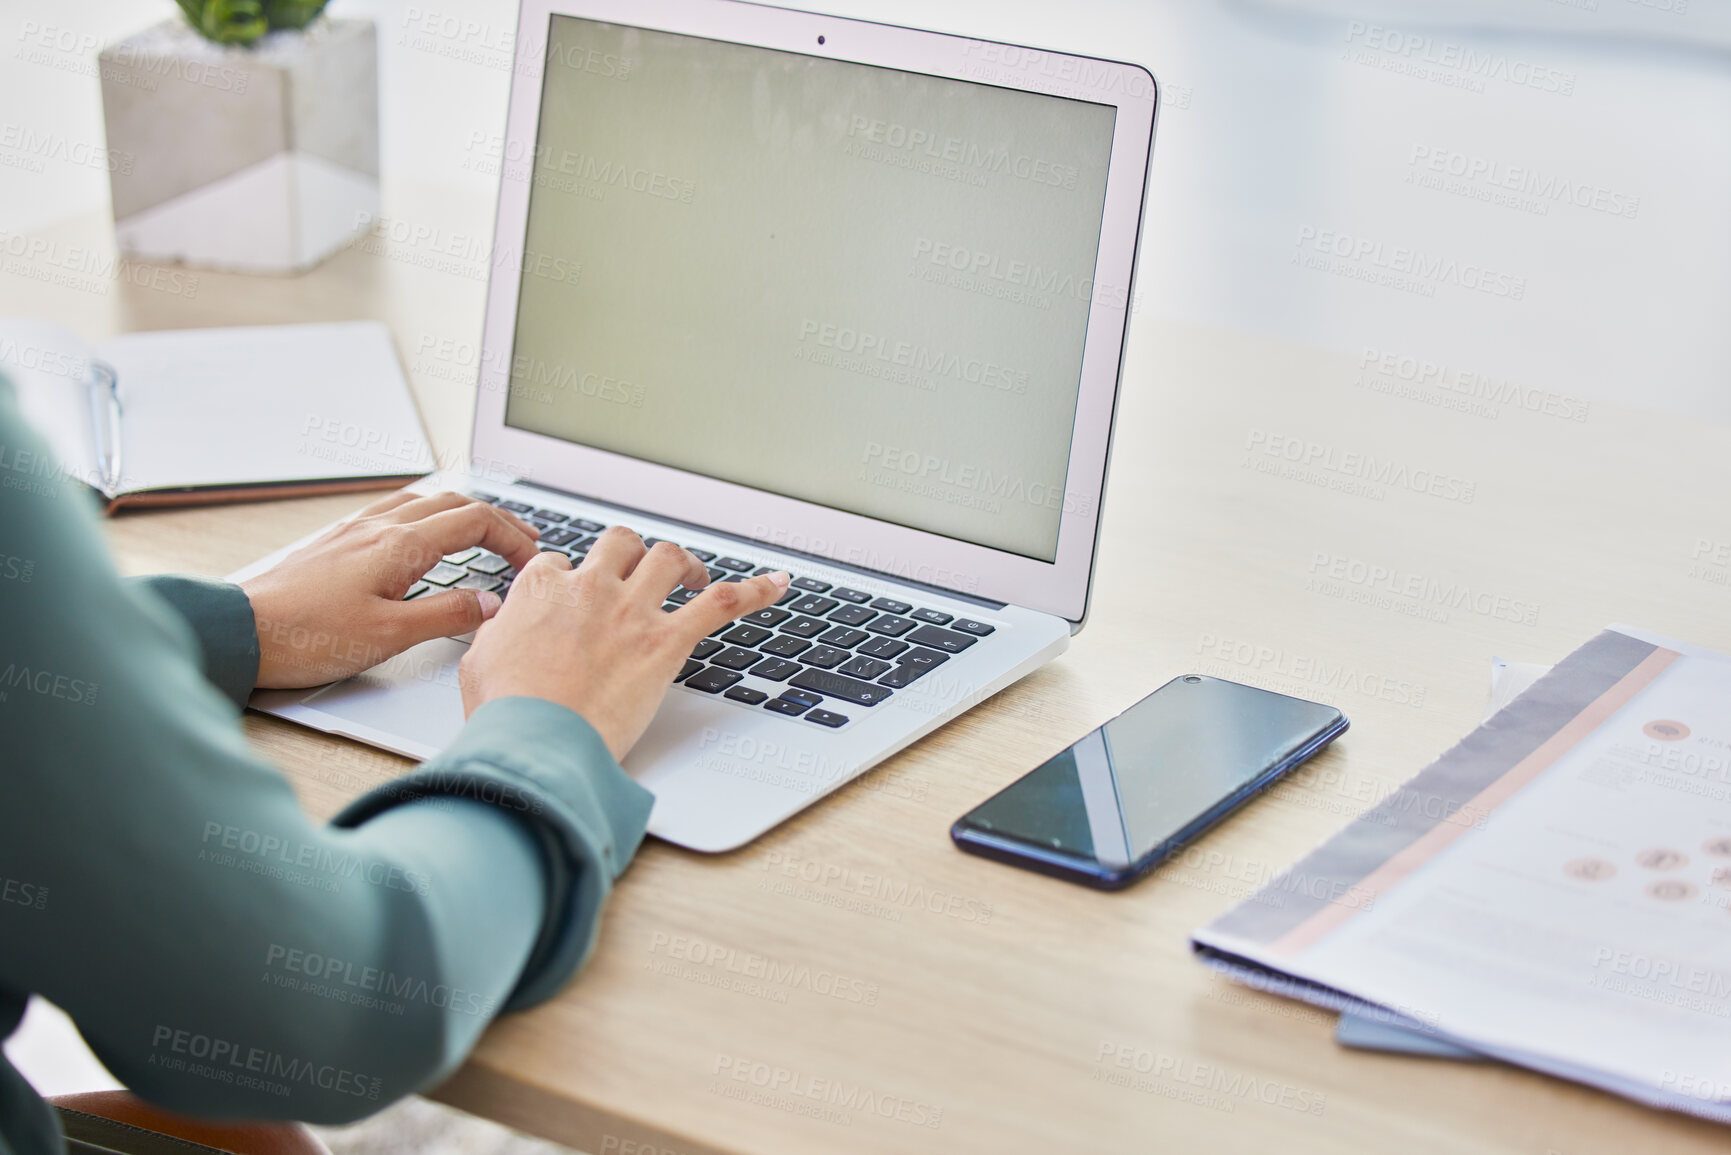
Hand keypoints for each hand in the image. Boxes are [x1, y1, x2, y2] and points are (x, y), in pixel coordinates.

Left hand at [241, 490, 541, 687]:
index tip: (531, 561)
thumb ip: (446, 616)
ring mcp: (354, 530)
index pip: (474, 521)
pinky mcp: (336, 542)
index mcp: (400, 545)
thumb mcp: (389, 636)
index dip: (512, 537)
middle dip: (496, 519)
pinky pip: (393, 512)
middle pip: (453, 502)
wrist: (240, 631)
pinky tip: (422, 537)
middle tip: (522, 542)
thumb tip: (490, 603)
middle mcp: (378, 527)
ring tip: (482, 533)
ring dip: (461, 512)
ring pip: (422, 502)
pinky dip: (426, 517)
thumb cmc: (307, 636)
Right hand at [459, 527, 789, 760]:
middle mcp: (589, 588)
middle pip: (619, 544)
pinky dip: (755, 589)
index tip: (579, 597)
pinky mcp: (666, 641)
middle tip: (642, 574)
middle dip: (632, 555)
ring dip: (683, 563)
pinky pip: (722, 602)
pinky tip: (778, 583)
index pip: (564, 563)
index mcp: (540, 589)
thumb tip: (505, 627)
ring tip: (692, 576)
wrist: (537, 742)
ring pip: (667, 557)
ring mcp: (631, 610)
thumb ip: (499, 633)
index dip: (575, 579)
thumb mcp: (480, 662)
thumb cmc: (506, 713)